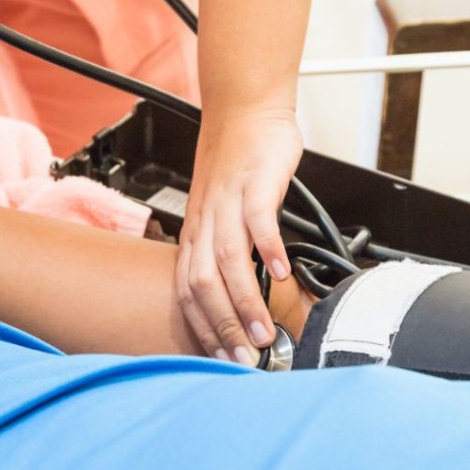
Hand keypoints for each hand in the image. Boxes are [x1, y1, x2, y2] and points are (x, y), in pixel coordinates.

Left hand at [175, 106, 301, 364]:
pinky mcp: (253, 183)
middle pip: (202, 283)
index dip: (202, 329)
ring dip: (245, 300)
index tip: (223, 360)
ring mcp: (226, 202)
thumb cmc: (235, 164)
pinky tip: (283, 275)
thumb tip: (245, 299)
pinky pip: (257, 220)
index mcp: (195, 234)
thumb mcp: (221, 213)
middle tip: (245, 358)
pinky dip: (268, 249)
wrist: (244, 110)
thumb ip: (230, 253)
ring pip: (227, 260)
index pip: (186, 291)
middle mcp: (205, 221)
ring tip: (265, 331)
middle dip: (222, 326)